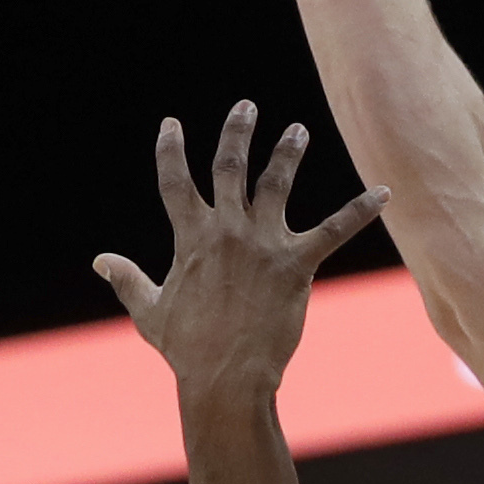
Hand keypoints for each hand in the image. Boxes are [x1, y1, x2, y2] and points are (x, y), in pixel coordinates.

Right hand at [93, 105, 389, 397]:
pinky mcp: (297, 264)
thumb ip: (127, 279)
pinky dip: (360, 210)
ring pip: (276, 184)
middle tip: (247, 106)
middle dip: (237, 132)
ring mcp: (263, 244)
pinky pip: (335, 230)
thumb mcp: (149, 310)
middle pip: (230, 166)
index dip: (171, 150)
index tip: (172, 124)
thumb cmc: (187, 348)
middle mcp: (227, 230)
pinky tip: (383, 192)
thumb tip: (101, 260)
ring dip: (287, 153)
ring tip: (297, 131)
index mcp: (191, 238)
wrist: (226, 376)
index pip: (176, 181)